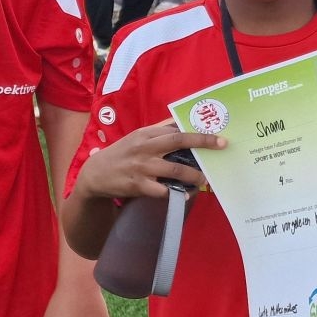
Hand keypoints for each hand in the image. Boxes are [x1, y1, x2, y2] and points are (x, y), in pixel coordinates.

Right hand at [72, 121, 225, 200]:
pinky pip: (163, 191)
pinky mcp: (138, 186)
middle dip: (202, 142)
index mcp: (146, 134)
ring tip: (205, 179)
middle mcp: (145, 147)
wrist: (95, 174)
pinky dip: (178, 193)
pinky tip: (187, 194)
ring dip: (194, 175)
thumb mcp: (138, 138)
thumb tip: (182, 122)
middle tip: (221, 146)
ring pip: (175, 170)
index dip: (197, 131)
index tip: (216, 133)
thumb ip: (159, 131)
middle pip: (178, 141)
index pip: (176, 129)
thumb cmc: (122, 153)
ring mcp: (142, 167)